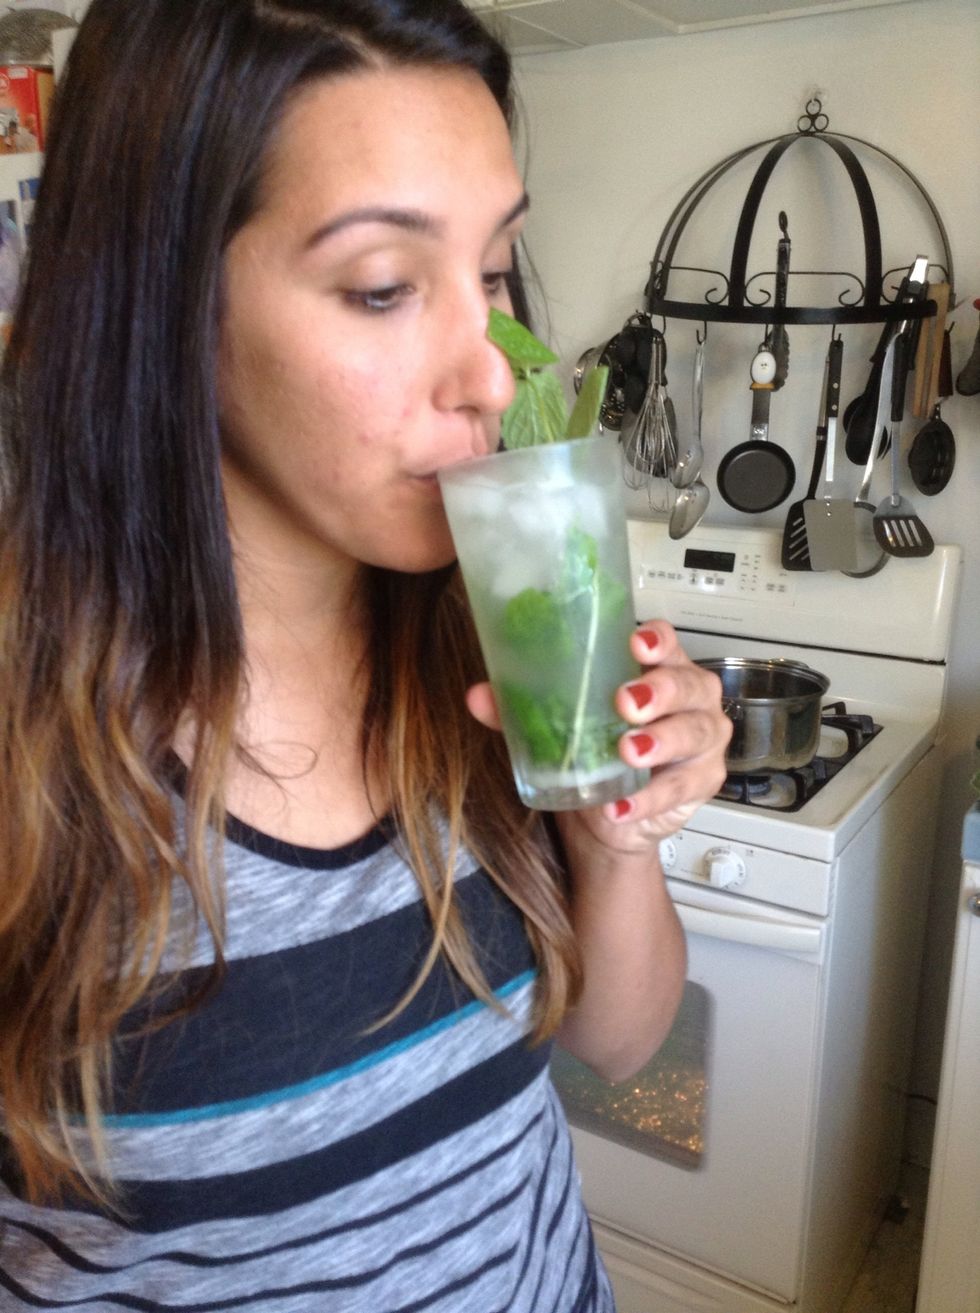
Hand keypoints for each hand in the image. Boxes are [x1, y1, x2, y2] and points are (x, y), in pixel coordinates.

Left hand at [465, 619, 730, 851]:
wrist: (608, 816)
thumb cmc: (595, 751)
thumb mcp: (558, 724)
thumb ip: (521, 708)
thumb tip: (478, 696)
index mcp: (658, 667)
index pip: (666, 640)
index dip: (657, 639)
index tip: (635, 643)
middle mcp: (689, 697)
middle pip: (690, 683)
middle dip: (660, 690)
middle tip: (626, 703)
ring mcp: (701, 739)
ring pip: (696, 732)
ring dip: (662, 740)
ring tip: (628, 751)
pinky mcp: (700, 781)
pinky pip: (682, 787)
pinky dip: (650, 798)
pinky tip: (622, 805)